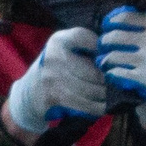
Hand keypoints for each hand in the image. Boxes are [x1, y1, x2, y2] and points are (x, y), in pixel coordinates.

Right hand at [1, 26, 108, 142]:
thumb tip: (113, 59)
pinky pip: (82, 103)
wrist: (30, 92)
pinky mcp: (53, 96)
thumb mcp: (64, 49)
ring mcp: (52, 77)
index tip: (109, 60)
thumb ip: (85, 47)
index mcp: (59, 40)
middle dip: (107, 80)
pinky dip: (96, 107)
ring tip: (111, 96)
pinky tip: (102, 106)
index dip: (101, 50)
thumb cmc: (56, 69)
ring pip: (90, 89)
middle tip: (116, 85)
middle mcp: (54, 56)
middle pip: (93, 71)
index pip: (87, 38)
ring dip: (103, 95)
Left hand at [95, 7, 145, 128]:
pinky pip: (113, 73)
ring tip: (107, 62)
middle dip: (104, 44)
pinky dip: (110, 75)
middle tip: (104, 48)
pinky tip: (114, 74)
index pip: (122, 17)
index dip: (109, 23)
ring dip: (105, 61)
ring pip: (110, 56)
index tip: (107, 28)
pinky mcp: (144, 80)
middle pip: (112, 37)